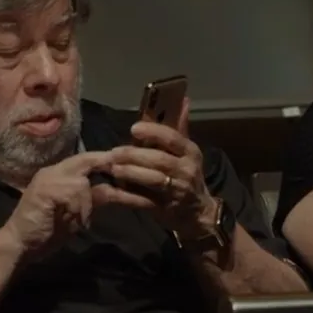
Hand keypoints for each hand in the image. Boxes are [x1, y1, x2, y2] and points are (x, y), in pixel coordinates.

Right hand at [1, 151, 117, 255]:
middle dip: (105, 165)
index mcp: (58, 174)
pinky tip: (71, 222)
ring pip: (81, 182)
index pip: (85, 159)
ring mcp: (47, 179)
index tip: (128, 164)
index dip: (105, 159)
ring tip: (77, 222)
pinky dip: (77, 210)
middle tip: (123, 176)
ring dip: (86, 205)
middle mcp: (52, 172)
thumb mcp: (76, 212)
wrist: (19, 244)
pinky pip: (72, 195)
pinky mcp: (44, 191)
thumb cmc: (47, 231)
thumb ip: (92, 199)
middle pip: (85, 160)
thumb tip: (115, 190)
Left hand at [108, 98, 216, 239]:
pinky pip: (145, 200)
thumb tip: (183, 99)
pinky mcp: (166, 209)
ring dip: (131, 173)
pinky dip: (129, 195)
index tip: (134, 129)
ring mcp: (177, 191)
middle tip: (113, 152)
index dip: (153, 132)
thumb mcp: (188, 152)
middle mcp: (187, 170)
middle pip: (159, 159)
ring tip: (113, 169)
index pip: (173, 138)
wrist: (198, 213)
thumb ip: (180, 128)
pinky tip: (115, 190)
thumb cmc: (188, 176)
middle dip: (134, 155)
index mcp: (191, 152)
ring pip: (153, 179)